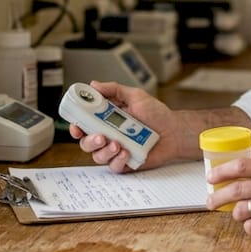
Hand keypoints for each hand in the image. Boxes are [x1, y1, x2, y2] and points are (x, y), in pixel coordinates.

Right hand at [67, 81, 191, 171]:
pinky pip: (114, 167)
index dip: (76, 126)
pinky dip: (118, 161)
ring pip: (98, 156)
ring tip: (118, 145)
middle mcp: (108, 135)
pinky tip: (126, 153)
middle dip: (89, 141)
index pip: (84, 124)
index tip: (77, 126)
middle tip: (101, 136)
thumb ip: (114, 90)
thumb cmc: (156, 114)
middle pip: (86, 143)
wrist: (174, 130)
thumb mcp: (135, 96)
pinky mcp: (125, 163)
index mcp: (106, 119)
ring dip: (104, 151)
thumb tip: (94, 84)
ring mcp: (116, 150)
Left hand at [206, 157, 250, 240]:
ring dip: (236, 214)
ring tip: (241, 214)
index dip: (222, 171)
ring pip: (242, 211)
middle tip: (210, 202)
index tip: (210, 177)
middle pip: (236, 190)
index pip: (242, 166)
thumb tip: (239, 176)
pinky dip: (250, 227)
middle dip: (217, 197)